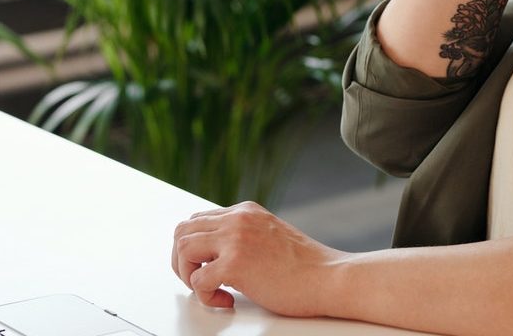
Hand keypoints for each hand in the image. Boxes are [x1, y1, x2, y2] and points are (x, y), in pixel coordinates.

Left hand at [171, 201, 346, 316]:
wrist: (330, 278)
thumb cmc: (305, 267)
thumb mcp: (268, 236)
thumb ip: (242, 237)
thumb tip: (214, 255)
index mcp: (245, 212)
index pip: (197, 220)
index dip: (193, 248)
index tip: (203, 267)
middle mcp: (237, 219)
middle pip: (182, 231)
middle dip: (182, 260)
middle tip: (198, 281)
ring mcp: (236, 239)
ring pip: (182, 249)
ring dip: (188, 275)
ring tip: (210, 289)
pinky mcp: (236, 263)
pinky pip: (198, 280)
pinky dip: (205, 296)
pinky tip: (227, 300)